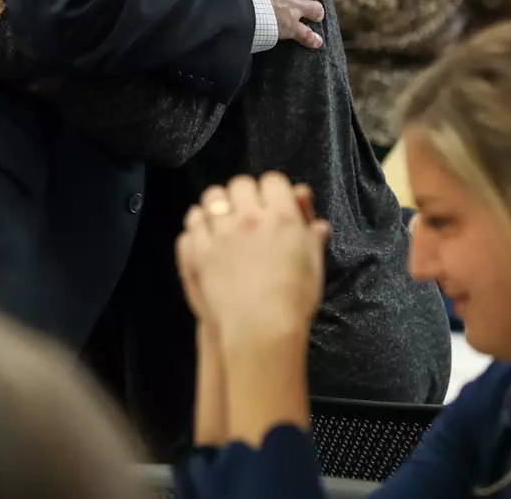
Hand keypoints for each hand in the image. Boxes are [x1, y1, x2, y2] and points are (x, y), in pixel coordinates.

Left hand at [176, 173, 328, 347]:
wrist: (262, 329)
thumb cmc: (295, 299)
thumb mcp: (313, 264)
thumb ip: (312, 237)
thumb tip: (317, 223)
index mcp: (282, 216)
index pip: (273, 181)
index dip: (273, 190)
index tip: (272, 202)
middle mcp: (250, 218)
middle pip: (240, 184)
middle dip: (244, 193)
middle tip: (247, 210)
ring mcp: (221, 233)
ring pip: (213, 197)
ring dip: (218, 204)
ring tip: (222, 219)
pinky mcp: (200, 251)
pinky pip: (193, 222)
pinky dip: (198, 223)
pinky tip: (205, 233)